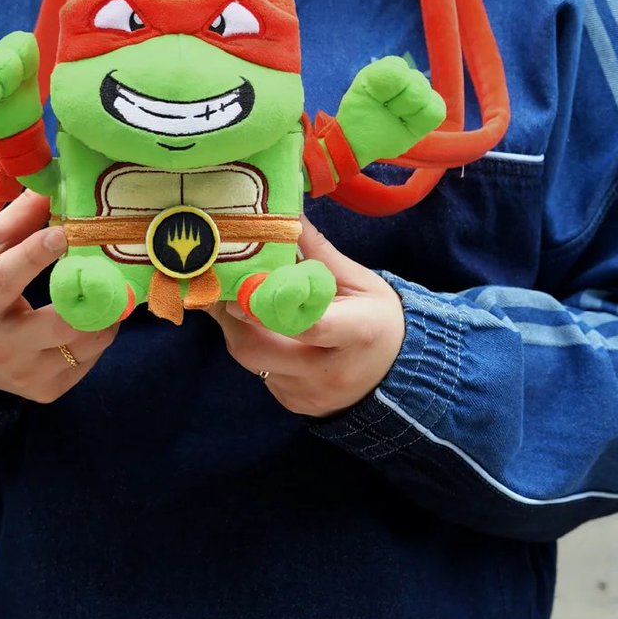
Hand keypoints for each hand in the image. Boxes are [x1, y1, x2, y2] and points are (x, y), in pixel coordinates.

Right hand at [0, 186, 122, 403]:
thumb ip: (19, 218)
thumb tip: (54, 182)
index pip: (7, 277)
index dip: (35, 255)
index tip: (64, 232)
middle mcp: (0, 342)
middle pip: (59, 324)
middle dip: (94, 297)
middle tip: (114, 272)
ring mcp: (24, 374)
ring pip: (84, 346)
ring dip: (105, 316)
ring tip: (110, 291)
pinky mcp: (43, 392)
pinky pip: (86, 364)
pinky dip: (97, 338)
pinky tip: (95, 317)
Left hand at [204, 216, 406, 416]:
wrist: (395, 375)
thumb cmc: (378, 320)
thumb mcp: (360, 281)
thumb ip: (319, 253)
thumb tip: (289, 214)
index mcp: (356, 333)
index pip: (308, 325)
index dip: (267, 305)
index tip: (242, 286)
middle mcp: (329, 371)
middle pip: (260, 349)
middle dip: (233, 315)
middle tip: (221, 287)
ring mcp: (308, 393)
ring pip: (253, 361)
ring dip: (239, 328)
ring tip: (238, 301)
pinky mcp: (293, 404)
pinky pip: (260, 373)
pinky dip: (254, 348)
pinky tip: (262, 330)